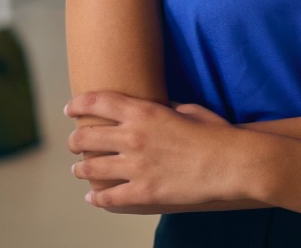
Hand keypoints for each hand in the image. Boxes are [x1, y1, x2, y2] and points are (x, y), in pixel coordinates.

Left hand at [67, 91, 255, 210]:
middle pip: (87, 137)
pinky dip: (97, 198)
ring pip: (91, 168)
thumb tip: (158, 107)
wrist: (230, 163)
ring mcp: (136, 166)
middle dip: (74, 141)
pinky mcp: (143, 192)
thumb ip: (166, 108)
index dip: (78, 104)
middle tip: (73, 144)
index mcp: (144, 112)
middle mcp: (133, 137)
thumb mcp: (189, 110)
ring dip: (80, 170)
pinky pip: (109, 197)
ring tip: (78, 171)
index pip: (98, 103)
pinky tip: (93, 197)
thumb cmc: (215, 133)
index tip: (70, 109)